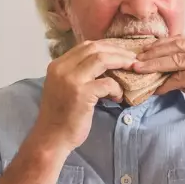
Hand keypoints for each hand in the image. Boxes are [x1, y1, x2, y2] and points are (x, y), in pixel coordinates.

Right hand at [29, 39, 133, 154]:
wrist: (51, 138)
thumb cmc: (61, 115)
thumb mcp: (64, 87)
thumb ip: (78, 73)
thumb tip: (104, 63)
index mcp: (58, 65)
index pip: (86, 45)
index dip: (108, 46)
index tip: (122, 52)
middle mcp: (62, 68)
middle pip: (95, 48)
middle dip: (118, 51)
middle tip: (133, 59)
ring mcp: (71, 80)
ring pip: (102, 59)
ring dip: (121, 63)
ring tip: (132, 70)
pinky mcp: (82, 94)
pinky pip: (108, 83)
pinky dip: (117, 88)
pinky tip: (117, 97)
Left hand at [132, 36, 184, 129]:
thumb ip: (184, 69)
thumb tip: (159, 67)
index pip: (183, 40)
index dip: (162, 43)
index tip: (146, 49)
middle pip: (177, 46)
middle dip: (155, 51)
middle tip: (137, 57)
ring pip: (176, 60)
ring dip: (154, 64)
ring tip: (139, 68)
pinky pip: (179, 78)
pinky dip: (166, 84)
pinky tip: (157, 89)